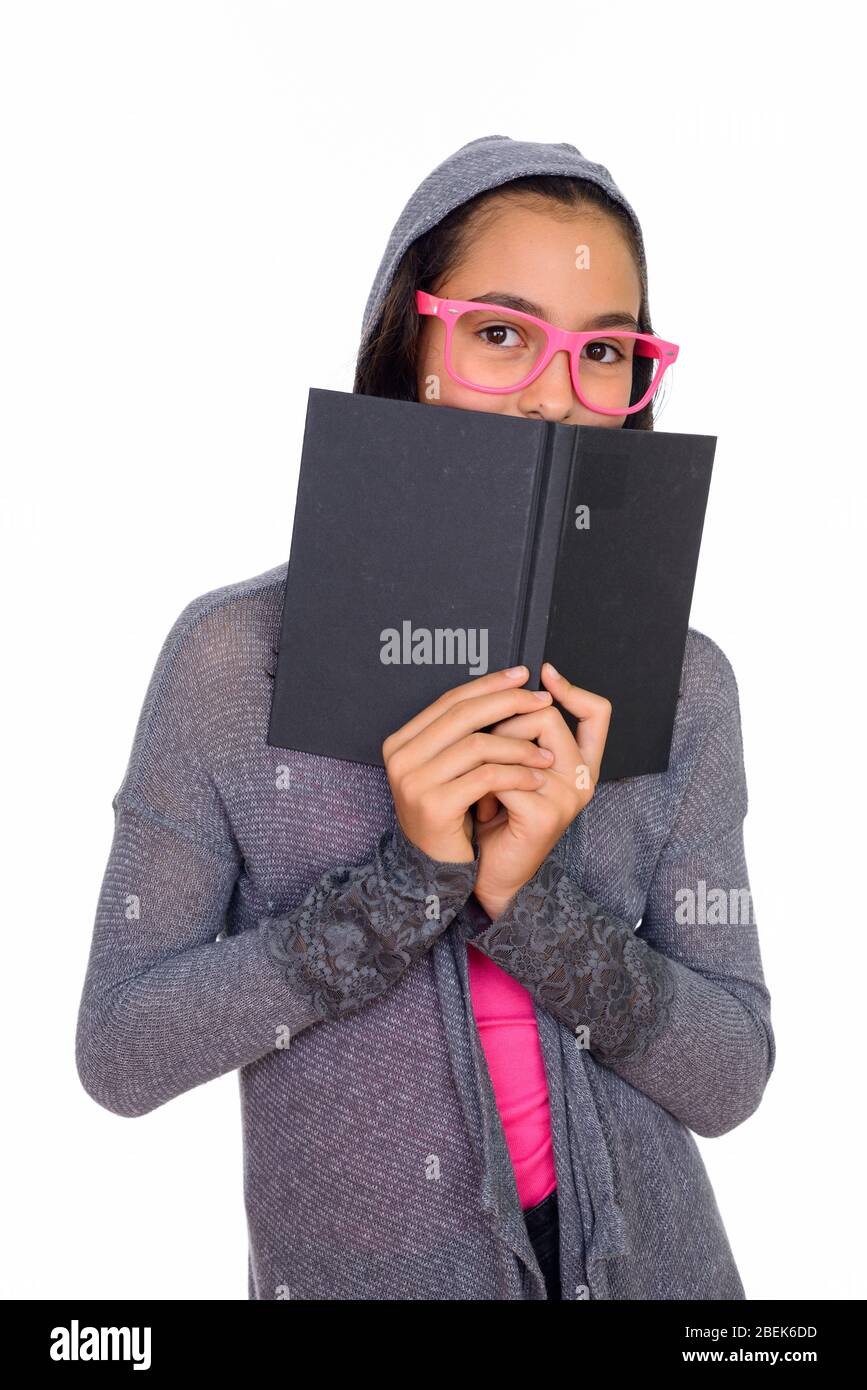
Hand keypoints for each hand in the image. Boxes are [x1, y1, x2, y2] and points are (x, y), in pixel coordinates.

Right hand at [382, 666, 555, 862]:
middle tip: (543, 701)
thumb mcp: (448, 770)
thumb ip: (460, 735)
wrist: (434, 869)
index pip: (450, 700)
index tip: (522, 675)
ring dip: (519, 746)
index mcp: (401, 742)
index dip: (489, 685)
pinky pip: (486, 778)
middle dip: (509, 703)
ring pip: (477, 745)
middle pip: (463, 715)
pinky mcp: (434, 805)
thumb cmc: (449, 817)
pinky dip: (517, 775)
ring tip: (547, 754)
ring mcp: (413, 781)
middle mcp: (400, 757)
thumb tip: (501, 691)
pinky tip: (536, 779)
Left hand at [471, 662, 611, 917]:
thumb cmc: (494, 816)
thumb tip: (507, 686)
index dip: (574, 690)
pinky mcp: (546, 816)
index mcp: (579, 764)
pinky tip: (482, 807)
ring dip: (489, 758)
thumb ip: (518, 734)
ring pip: (523, 743)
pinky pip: (505, 777)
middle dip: (503, 726)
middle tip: (483, 757)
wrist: (486, 873)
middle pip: (545, 716)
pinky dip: (484, 787)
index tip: (544, 672)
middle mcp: (583, 779)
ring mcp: (568, 798)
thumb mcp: (510, 767)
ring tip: (480, 786)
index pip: (598, 713)